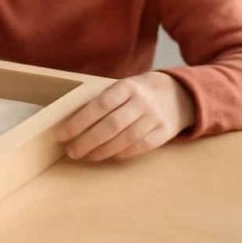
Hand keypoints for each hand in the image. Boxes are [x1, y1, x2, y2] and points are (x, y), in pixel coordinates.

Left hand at [57, 71, 195, 161]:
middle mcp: (141, 101)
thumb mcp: (123, 87)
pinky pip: (141, 147)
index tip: (63, 134)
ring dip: (102, 151)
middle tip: (72, 151)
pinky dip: (122, 153)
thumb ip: (104, 101)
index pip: (99, 105)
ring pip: (125, 139)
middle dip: (87, 141)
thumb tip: (73, 123)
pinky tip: (109, 156)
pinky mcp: (165, 132)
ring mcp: (155, 117)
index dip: (79, 121)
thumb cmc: (139, 92)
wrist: (179, 94)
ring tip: (86, 155)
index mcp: (126, 86)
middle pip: (111, 125)